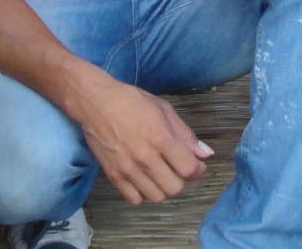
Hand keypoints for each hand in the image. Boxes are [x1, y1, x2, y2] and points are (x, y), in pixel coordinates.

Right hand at [74, 76, 211, 203]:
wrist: (95, 103)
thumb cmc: (131, 101)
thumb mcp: (163, 109)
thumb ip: (185, 134)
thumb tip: (205, 154)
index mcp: (161, 138)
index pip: (189, 169)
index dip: (198, 169)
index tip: (196, 165)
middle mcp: (145, 158)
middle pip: (175, 188)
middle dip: (181, 179)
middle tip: (177, 168)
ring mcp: (128, 169)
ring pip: (157, 196)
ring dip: (163, 187)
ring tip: (160, 174)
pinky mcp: (113, 175)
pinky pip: (135, 199)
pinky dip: (143, 193)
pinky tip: (143, 179)